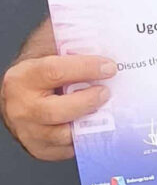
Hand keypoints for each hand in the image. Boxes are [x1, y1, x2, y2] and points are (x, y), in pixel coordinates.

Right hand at [0, 54, 116, 160]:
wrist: (20, 94)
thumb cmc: (41, 71)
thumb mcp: (50, 49)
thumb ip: (71, 43)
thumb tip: (104, 35)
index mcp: (23, 77)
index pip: (55, 71)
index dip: (85, 69)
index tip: (109, 67)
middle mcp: (21, 106)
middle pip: (56, 110)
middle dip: (87, 102)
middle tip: (106, 92)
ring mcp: (27, 130)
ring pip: (62, 134)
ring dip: (86, 124)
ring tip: (102, 110)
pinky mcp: (38, 148)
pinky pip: (64, 149)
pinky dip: (81, 139)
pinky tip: (91, 125)